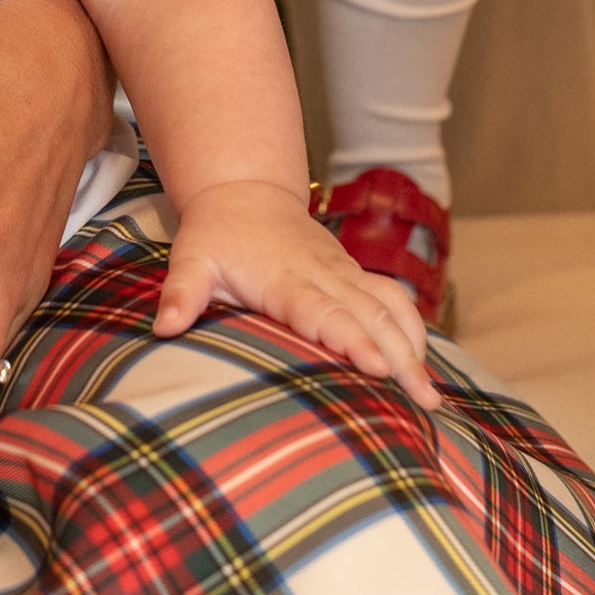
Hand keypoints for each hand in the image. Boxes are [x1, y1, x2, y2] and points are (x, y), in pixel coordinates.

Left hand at [154, 180, 439, 409]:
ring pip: (390, 307)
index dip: (352, 339)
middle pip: (370, 316)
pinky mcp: (354, 275)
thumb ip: (181, 293)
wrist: (243, 193)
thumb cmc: (215, 235)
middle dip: (399, 357)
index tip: (378, 368)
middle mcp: (323, 275)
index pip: (324, 312)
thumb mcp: (190, 259)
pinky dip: (413, 329)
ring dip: (414, 347)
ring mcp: (344, 273)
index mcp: (285, 279)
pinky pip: (393, 299)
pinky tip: (423, 364)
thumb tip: (164, 328)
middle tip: (423, 401)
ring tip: (430, 395)